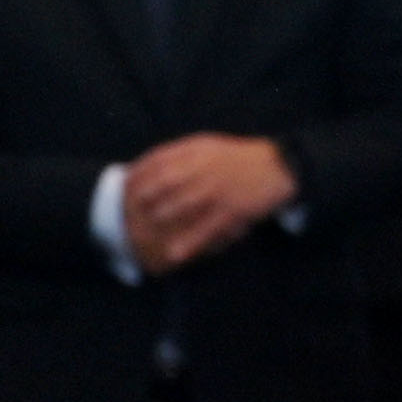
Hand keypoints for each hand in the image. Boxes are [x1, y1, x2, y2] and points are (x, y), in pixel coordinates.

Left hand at [120, 131, 299, 271]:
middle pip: (165, 181)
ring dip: (161, 219)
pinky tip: (174, 254)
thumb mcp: (210, 147)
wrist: (278, 167)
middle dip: (143, 197)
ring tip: (142, 235)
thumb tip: (152, 164)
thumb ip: (183, 154)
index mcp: (198, 150)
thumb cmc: (239, 158)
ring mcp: (217, 189)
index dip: (138, 173)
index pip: (159, 158)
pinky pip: (206, 229)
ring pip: (182, 205)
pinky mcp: (232, 209)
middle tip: (125, 213)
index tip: (123, 184)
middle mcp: (204, 167)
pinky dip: (189, 242)